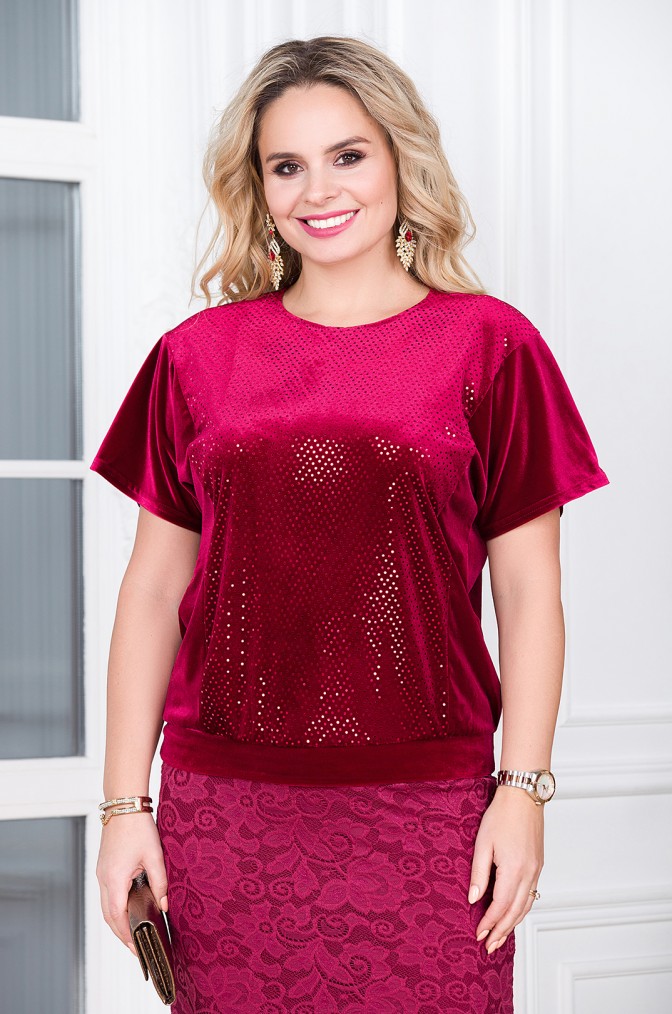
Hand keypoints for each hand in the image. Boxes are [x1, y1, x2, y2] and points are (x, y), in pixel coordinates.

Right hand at [96, 812, 168, 956]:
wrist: (124, 804)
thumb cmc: (139, 827)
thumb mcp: (155, 855)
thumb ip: (161, 882)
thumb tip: (165, 905)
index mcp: (114, 878)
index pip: (117, 916)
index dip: (126, 935)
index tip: (136, 949)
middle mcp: (103, 878)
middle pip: (108, 916)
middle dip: (121, 934)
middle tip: (136, 948)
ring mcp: (101, 873)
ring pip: (105, 906)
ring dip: (117, 922)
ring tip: (132, 934)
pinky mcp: (104, 867)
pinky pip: (106, 894)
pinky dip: (115, 907)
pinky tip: (127, 909)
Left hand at [468, 786, 543, 953]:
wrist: (524, 796)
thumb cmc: (501, 815)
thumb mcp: (483, 844)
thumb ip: (478, 874)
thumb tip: (473, 899)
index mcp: (513, 870)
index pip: (500, 906)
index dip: (488, 923)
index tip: (478, 934)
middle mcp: (529, 874)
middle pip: (515, 912)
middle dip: (501, 931)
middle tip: (489, 946)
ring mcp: (536, 870)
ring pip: (525, 906)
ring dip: (513, 924)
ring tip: (500, 938)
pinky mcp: (538, 865)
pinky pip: (531, 895)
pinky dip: (521, 909)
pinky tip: (514, 914)